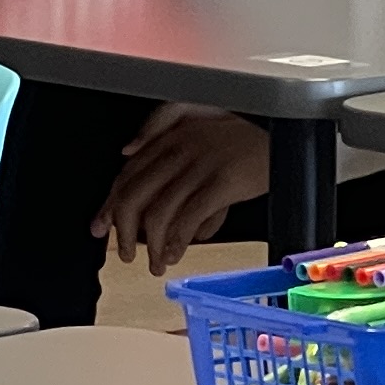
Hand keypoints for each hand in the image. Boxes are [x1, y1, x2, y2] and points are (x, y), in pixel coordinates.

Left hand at [92, 102, 269, 276]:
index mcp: (169, 136)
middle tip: (124, 253)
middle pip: (135, 195)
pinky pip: (189, 218)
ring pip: (159, 212)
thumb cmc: (243, 132)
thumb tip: (127, 151)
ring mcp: (200, 166)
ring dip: (152, 245)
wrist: (285, 131)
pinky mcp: (223, 182)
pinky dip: (177, 242)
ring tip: (154, 262)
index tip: (100, 227)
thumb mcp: (198, 121)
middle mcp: (178, 149)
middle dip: (124, 231)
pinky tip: (175, 255)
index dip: (110, 205)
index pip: (127, 174)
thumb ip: (161, 131)